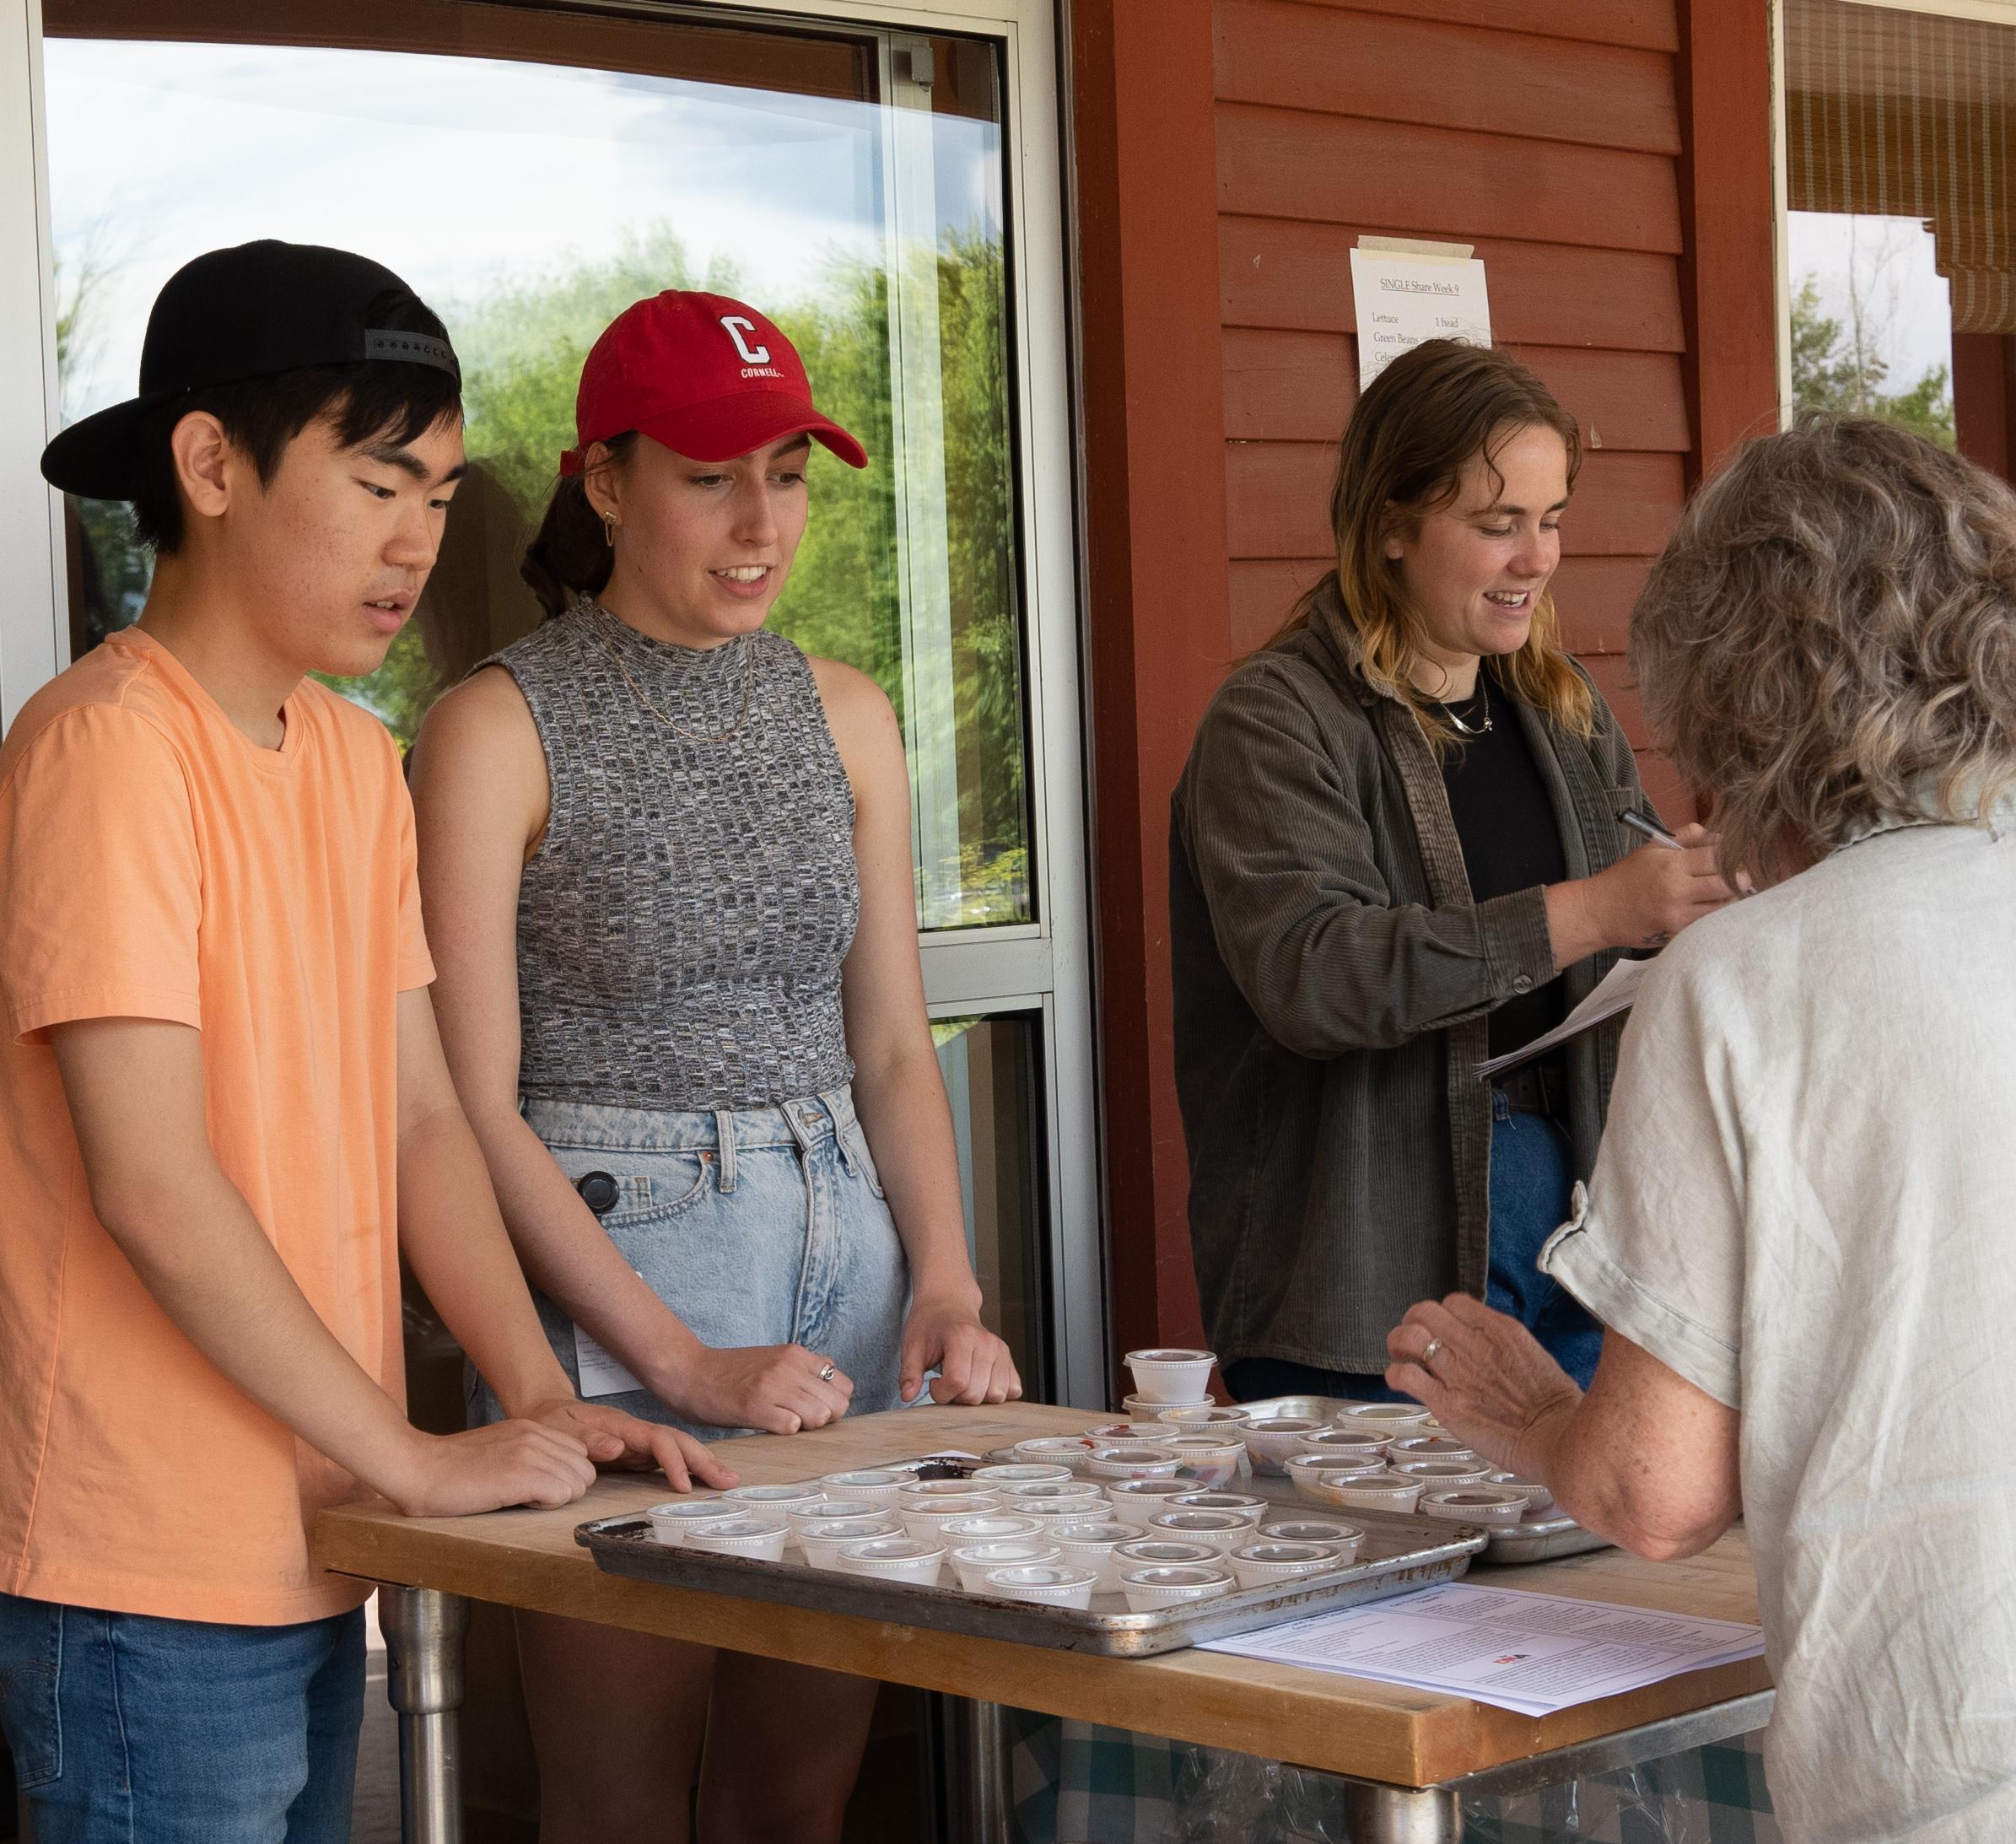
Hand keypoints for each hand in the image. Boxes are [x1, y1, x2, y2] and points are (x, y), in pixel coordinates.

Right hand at [382, 1419, 598, 1517]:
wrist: (418, 1468)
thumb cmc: (453, 1469)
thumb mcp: (499, 1448)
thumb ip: (529, 1453)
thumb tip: (552, 1474)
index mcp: (532, 1427)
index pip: (580, 1453)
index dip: (564, 1476)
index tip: (538, 1486)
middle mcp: (536, 1435)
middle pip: (585, 1470)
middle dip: (566, 1490)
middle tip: (533, 1497)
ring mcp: (530, 1453)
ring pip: (578, 1483)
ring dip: (556, 1499)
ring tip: (523, 1499)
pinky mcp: (520, 1475)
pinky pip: (561, 1494)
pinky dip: (545, 1505)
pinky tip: (518, 1503)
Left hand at [522, 1396, 738, 1493]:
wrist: (544, 1410)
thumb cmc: (549, 1421)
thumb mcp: (560, 1429)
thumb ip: (587, 1439)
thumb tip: (619, 1447)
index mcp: (621, 1425)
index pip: (658, 1440)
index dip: (674, 1461)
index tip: (682, 1487)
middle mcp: (635, 1431)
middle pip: (678, 1441)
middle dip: (704, 1460)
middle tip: (729, 1482)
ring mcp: (637, 1441)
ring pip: (677, 1448)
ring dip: (702, 1463)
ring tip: (726, 1480)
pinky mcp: (635, 1452)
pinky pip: (667, 1459)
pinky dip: (686, 1468)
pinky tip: (700, 1480)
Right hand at [667, 1343, 853, 1434]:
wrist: (690, 1372)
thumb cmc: (732, 1371)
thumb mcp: (774, 1356)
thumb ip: (804, 1366)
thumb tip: (833, 1373)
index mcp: (797, 1354)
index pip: (845, 1385)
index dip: (834, 1403)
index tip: (815, 1408)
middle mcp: (789, 1366)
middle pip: (837, 1404)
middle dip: (825, 1419)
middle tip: (800, 1419)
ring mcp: (773, 1385)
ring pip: (820, 1416)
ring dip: (806, 1426)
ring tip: (783, 1421)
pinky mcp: (755, 1406)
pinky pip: (792, 1427)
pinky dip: (785, 1431)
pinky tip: (768, 1424)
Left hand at [899, 1296, 1021, 1404]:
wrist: (948, 1303)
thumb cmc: (930, 1324)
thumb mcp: (912, 1346)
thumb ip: (909, 1373)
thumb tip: (907, 1395)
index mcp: (961, 1337)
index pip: (956, 1382)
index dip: (940, 1392)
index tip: (933, 1382)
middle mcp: (986, 1342)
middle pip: (976, 1394)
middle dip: (957, 1398)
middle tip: (946, 1382)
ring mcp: (1000, 1350)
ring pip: (996, 1396)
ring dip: (977, 1398)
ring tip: (964, 1382)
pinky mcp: (1008, 1357)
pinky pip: (1013, 1389)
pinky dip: (997, 1393)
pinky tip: (980, 1383)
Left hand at [1384, 1293, 1582, 1478]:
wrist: (1560, 1440)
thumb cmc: (1553, 1406)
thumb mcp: (1532, 1355)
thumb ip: (1503, 1344)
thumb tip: (1481, 1342)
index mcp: (1500, 1329)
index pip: (1454, 1302)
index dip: (1443, 1315)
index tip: (1443, 1331)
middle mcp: (1474, 1344)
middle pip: (1423, 1311)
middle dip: (1412, 1322)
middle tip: (1414, 1341)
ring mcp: (1458, 1372)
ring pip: (1407, 1337)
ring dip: (1397, 1344)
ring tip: (1401, 1356)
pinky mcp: (1446, 1402)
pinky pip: (1404, 1375)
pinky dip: (1394, 1375)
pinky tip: (1401, 1382)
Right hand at [1587, 822, 1737, 949]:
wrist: (1599, 912)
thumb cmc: (1625, 877)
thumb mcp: (1650, 849)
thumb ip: (1684, 837)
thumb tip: (1715, 835)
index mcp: (1670, 864)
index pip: (1717, 857)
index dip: (1731, 855)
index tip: (1734, 857)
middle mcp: (1677, 890)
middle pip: (1728, 883)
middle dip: (1740, 879)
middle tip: (1741, 876)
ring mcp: (1678, 915)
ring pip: (1722, 906)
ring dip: (1729, 898)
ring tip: (1725, 891)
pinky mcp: (1677, 933)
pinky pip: (1707, 921)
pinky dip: (1714, 913)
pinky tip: (1710, 907)